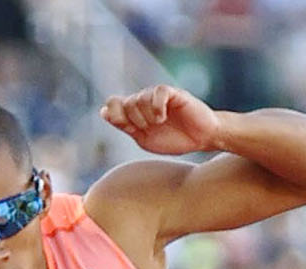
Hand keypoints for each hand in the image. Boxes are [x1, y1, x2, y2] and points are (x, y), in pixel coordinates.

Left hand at [100, 86, 221, 156]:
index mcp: (136, 112)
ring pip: (140, 98)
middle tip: (150, 127)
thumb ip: (125, 126)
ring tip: (160, 123)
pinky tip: (163, 117)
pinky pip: (158, 92)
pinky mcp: (174, 93)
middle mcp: (145, 100)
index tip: (127, 127)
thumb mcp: (144, 139)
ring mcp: (158, 96)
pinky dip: (157, 107)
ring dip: (147, 116)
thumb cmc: (176, 139)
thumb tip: (103, 112)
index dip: (115, 114)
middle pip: (126, 103)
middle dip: (135, 120)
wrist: (202, 139)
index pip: (113, 103)